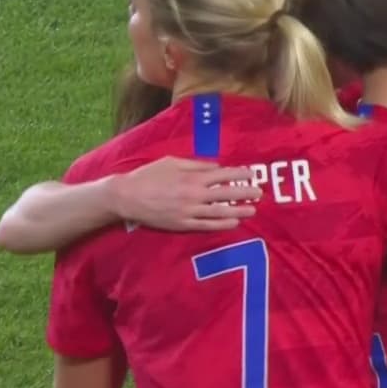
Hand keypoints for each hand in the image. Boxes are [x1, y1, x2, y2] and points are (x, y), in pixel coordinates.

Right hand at [108, 157, 260, 231]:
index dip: (240, 175)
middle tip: (259, 193)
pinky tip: (234, 222)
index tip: (252, 174)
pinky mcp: (182, 224)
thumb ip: (196, 164)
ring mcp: (189, 211)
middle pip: (226, 194)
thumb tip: (217, 166)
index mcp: (192, 177)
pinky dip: (222, 224)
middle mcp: (194, 194)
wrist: (127, 197)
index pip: (223, 175)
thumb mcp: (172, 161)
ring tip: (252, 210)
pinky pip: (206, 225)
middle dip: (245, 193)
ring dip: (238, 211)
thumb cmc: (149, 175)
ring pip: (219, 212)